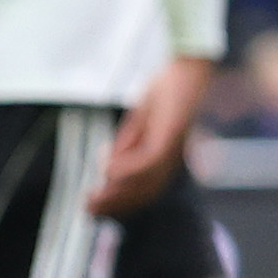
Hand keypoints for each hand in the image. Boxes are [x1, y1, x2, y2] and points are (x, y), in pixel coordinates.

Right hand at [90, 52, 212, 217]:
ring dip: (118, 192)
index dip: (119, 201)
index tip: (94, 207)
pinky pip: (149, 160)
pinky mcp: (171, 134)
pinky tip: (107, 170)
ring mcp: (173, 148)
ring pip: (146, 182)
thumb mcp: (141, 119)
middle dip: (115, 204)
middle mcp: (171, 158)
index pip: (143, 190)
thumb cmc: (167, 89)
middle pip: (144, 192)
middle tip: (88, 209)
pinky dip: (127, 168)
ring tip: (94, 196)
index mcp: (166, 157)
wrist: (189, 67)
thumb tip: (107, 167)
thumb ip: (128, 143)